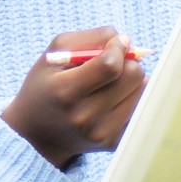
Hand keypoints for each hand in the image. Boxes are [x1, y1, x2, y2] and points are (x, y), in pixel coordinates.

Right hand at [0, 27, 146, 168]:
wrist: (37, 133)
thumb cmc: (47, 84)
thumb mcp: (56, 53)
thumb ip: (90, 38)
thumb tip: (125, 40)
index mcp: (65, 91)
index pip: (110, 66)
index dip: (119, 48)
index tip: (118, 43)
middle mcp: (84, 116)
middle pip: (133, 76)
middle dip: (127, 63)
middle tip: (113, 65)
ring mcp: (101, 133)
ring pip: (143, 91)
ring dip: (132, 81)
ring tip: (110, 84)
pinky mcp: (115, 143)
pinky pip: (141, 108)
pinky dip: (132, 99)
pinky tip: (113, 101)